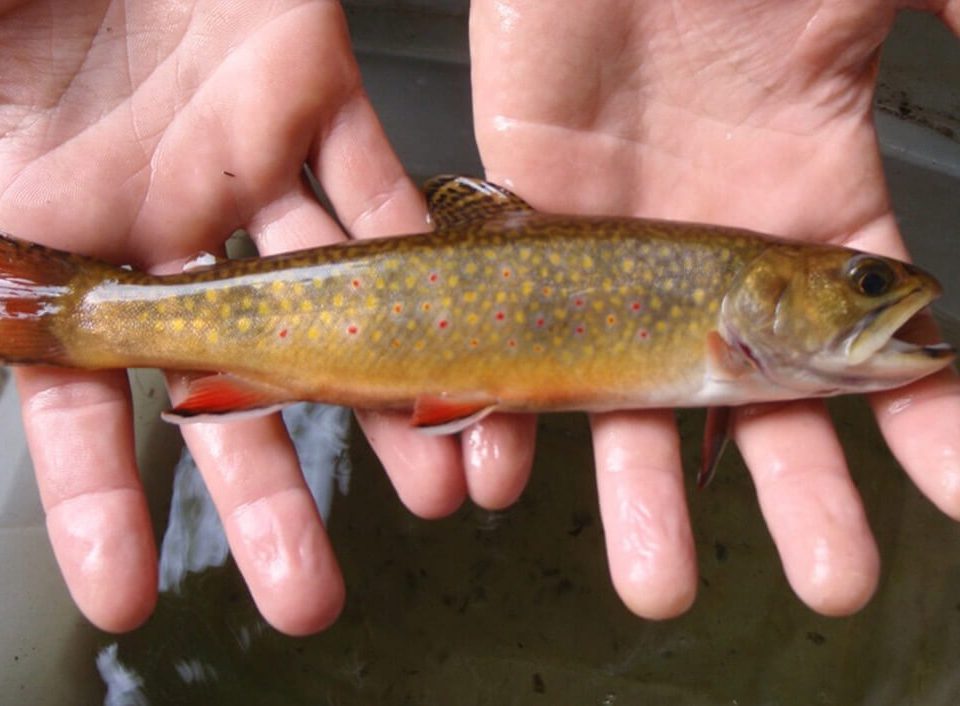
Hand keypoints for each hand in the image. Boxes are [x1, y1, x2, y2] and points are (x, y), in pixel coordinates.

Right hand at [0, 0, 436, 633]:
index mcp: (51, 230)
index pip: (74, 404)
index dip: (96, 504)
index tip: (121, 595)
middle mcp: (158, 217)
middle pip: (227, 382)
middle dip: (268, 493)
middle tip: (306, 592)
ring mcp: (243, 165)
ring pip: (329, 304)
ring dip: (383, 398)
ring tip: (434, 491)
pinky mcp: (313, 94)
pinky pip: (381, 188)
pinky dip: (425, 259)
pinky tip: (465, 338)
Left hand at [469, 0, 959, 617]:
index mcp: (809, 202)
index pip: (881, 336)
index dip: (927, 416)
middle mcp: (715, 249)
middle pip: (758, 399)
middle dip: (796, 492)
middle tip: (831, 580)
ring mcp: (618, 249)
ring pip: (630, 398)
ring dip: (641, 496)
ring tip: (658, 583)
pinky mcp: (526, 231)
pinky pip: (512, 345)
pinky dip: (507, 416)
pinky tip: (508, 481)